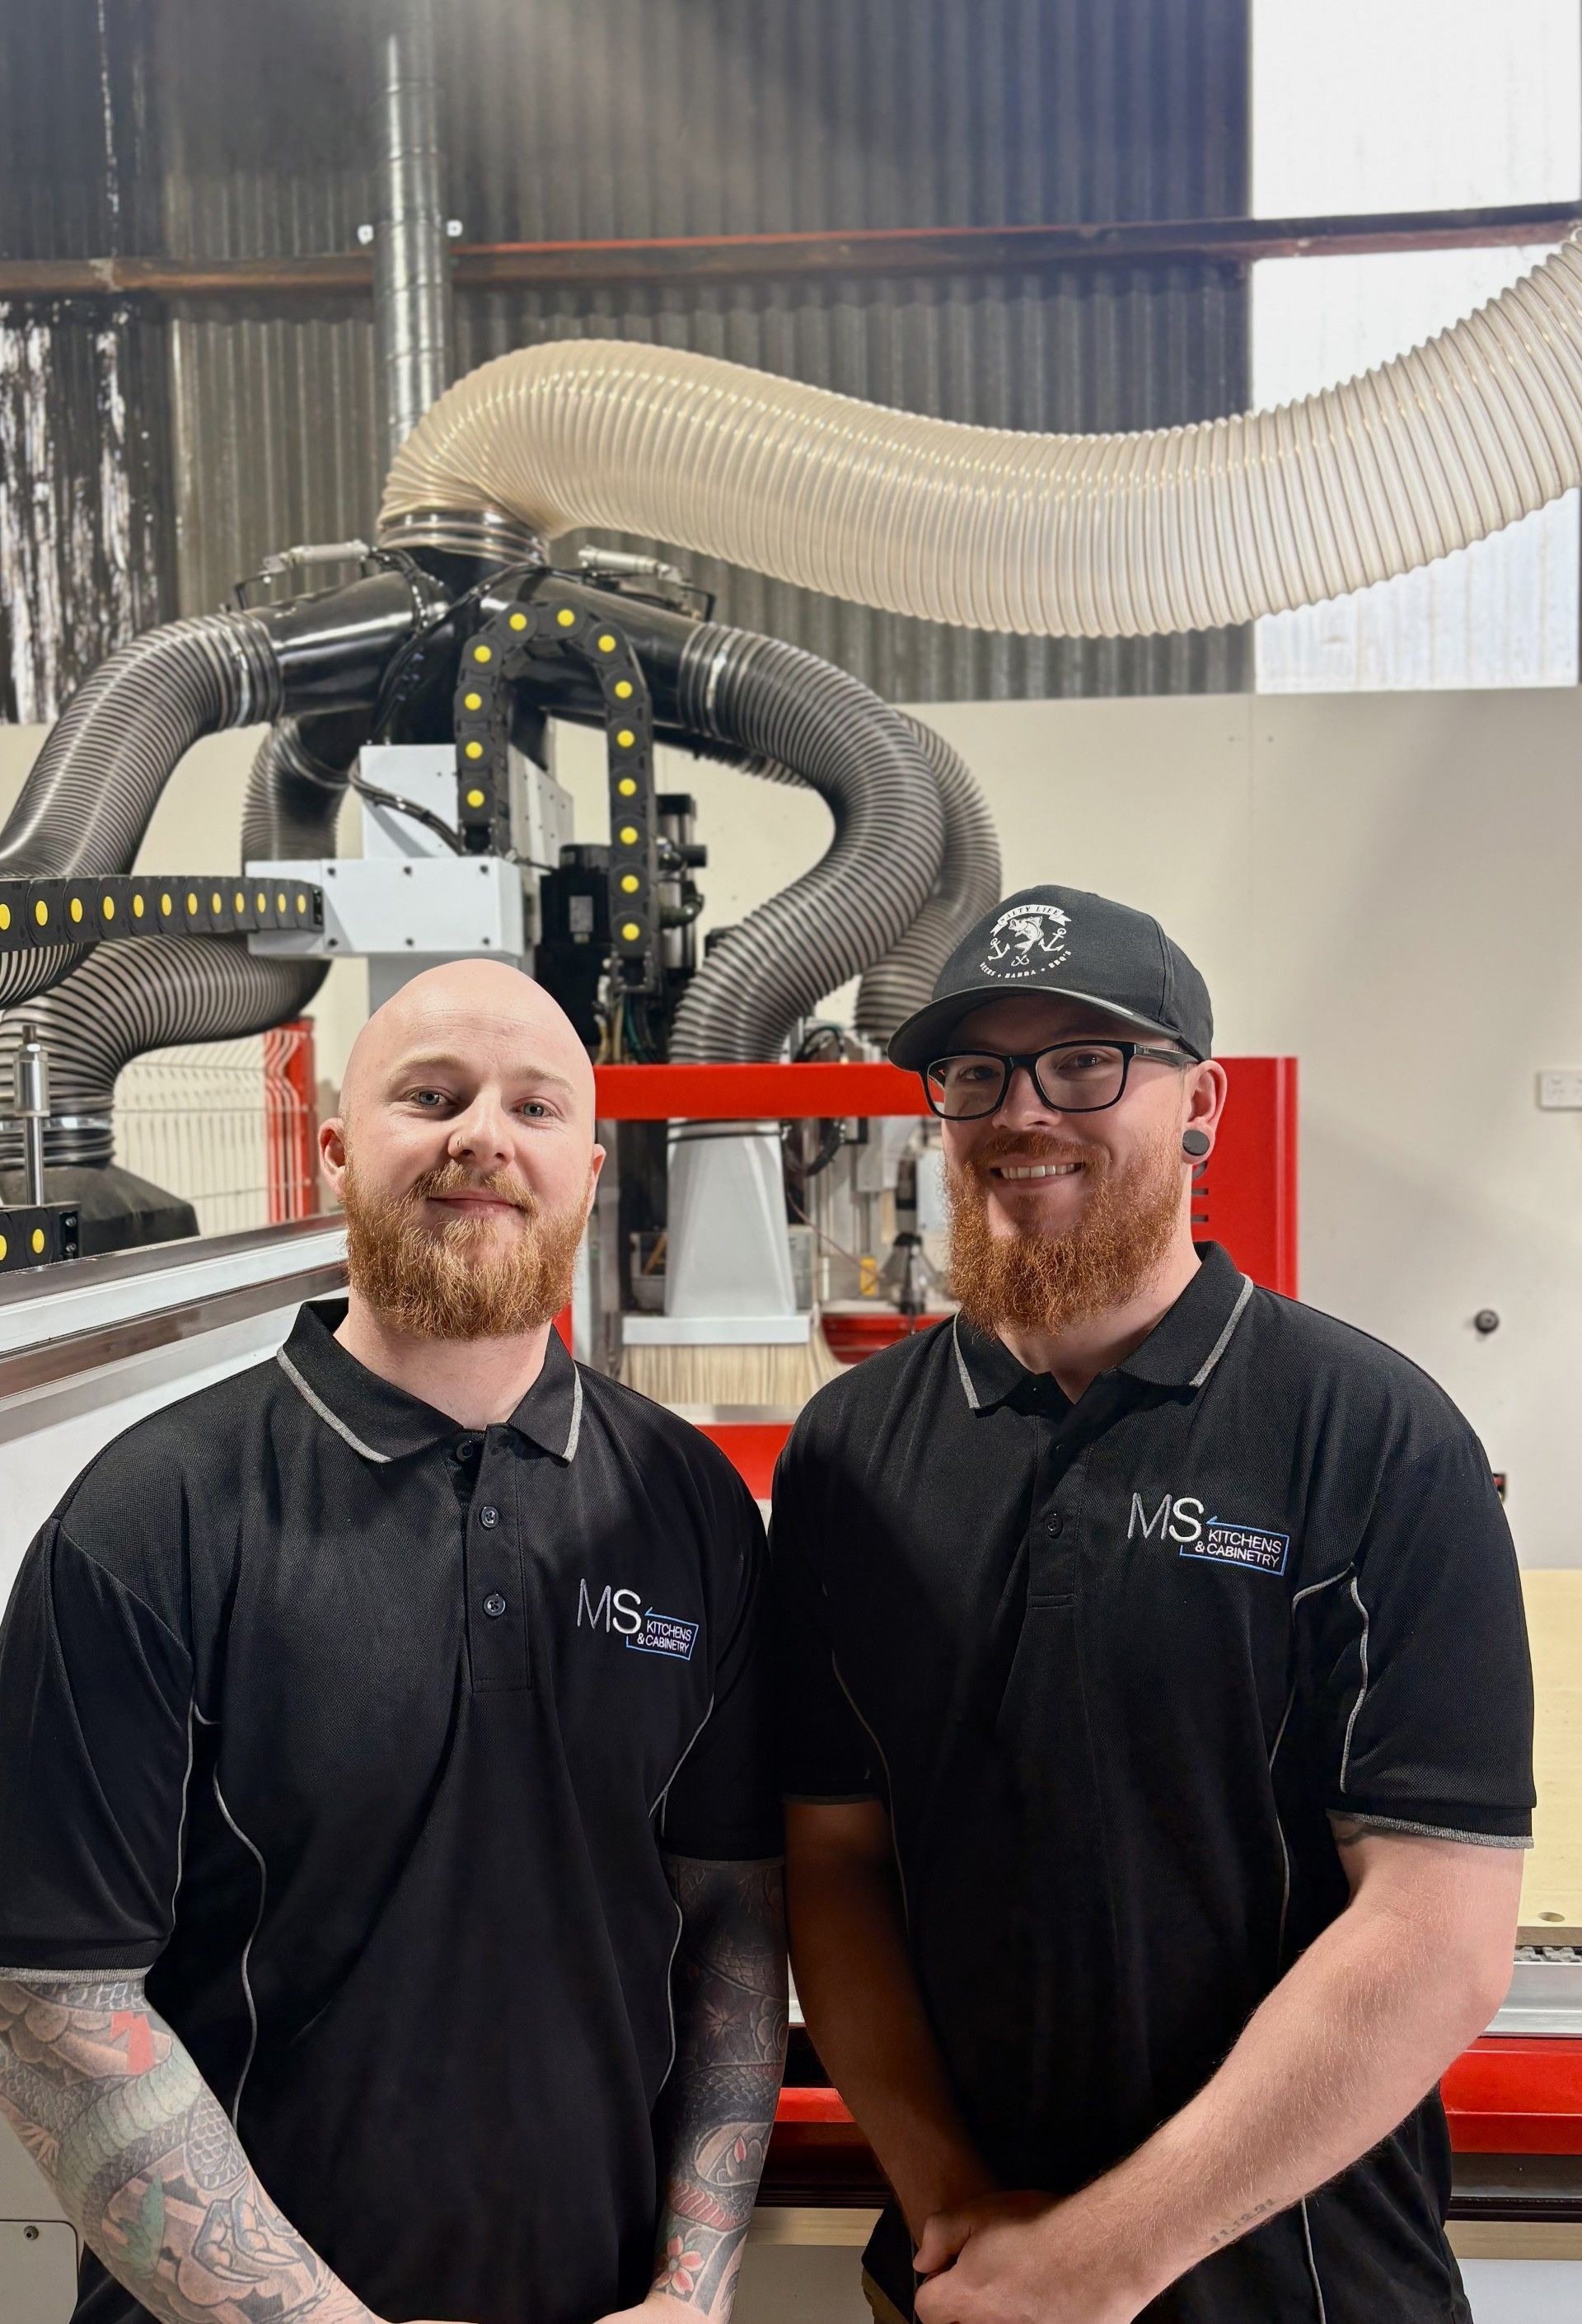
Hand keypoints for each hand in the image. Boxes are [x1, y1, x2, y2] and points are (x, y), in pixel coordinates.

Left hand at [913, 2190, 1153, 2323]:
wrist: (1104, 2251)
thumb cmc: (1043, 2228)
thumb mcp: (980, 2211)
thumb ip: (939, 2234)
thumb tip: (923, 2262)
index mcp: (966, 2298)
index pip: (927, 2308)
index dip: (936, 2285)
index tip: (953, 2270)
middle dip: (963, 2309)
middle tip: (987, 2283)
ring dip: (997, 2313)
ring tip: (1020, 2287)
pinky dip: (1031, 2316)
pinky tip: (1047, 2300)